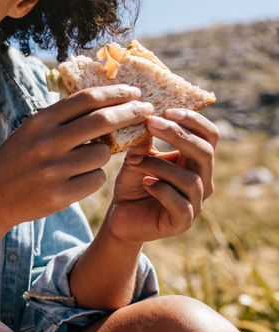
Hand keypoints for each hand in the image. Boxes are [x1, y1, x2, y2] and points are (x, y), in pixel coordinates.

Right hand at [0, 85, 153, 229]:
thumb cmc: (18, 159)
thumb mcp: (31, 131)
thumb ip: (62, 118)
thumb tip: (106, 101)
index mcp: (39, 122)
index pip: (86, 100)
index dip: (115, 93)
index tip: (134, 92)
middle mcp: (46, 143)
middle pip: (102, 121)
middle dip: (130, 113)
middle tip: (146, 110)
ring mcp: (53, 170)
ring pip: (102, 154)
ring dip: (105, 153)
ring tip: (87, 158)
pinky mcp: (60, 195)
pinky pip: (96, 179)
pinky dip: (94, 176)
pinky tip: (78, 178)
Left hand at [104, 108, 218, 244]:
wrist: (121, 216)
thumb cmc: (133, 183)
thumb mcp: (137, 157)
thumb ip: (144, 140)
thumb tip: (146, 116)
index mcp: (195, 160)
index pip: (209, 135)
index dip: (193, 120)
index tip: (166, 110)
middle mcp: (202, 180)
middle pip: (205, 152)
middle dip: (178, 135)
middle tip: (151, 123)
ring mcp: (195, 202)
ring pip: (189, 178)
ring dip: (159, 165)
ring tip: (133, 161)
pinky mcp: (183, 221)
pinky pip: (180, 203)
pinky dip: (162, 190)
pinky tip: (145, 182)